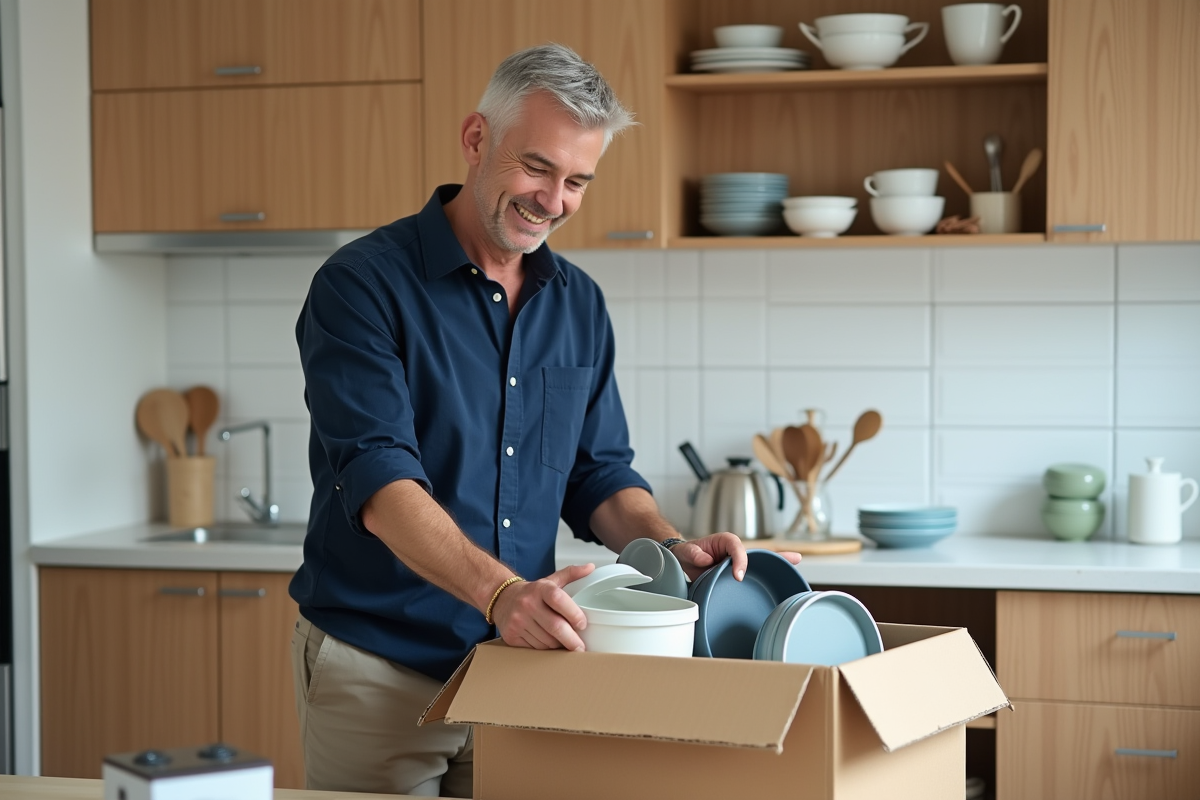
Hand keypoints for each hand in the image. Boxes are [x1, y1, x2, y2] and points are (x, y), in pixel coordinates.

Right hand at [491, 563, 594, 651]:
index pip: (559, 600)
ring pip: (546, 641)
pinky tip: (548, 643)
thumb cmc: (531, 592)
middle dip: (572, 640)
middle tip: (580, 647)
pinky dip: (545, 649)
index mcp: (540, 588)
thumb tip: (591, 567)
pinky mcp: (511, 635)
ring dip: (559, 645)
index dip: (574, 614)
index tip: (583, 624)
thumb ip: (571, 574)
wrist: (502, 598)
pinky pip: (535, 648)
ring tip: (564, 643)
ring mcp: (518, 620)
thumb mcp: (550, 581)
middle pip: (555, 626)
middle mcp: (527, 603)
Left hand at [670, 533, 800, 580]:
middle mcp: (733, 550)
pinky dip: (769, 574)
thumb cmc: (685, 553)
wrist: (683, 560)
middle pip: (757, 552)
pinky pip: (754, 572)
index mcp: (723, 541)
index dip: (740, 560)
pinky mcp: (737, 572)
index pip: (736, 547)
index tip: (738, 576)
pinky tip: (785, 577)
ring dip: (778, 562)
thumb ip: (693, 553)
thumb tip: (705, 560)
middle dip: (775, 555)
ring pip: (760, 561)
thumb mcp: (684, 552)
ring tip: (796, 562)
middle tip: (793, 559)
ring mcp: (737, 562)